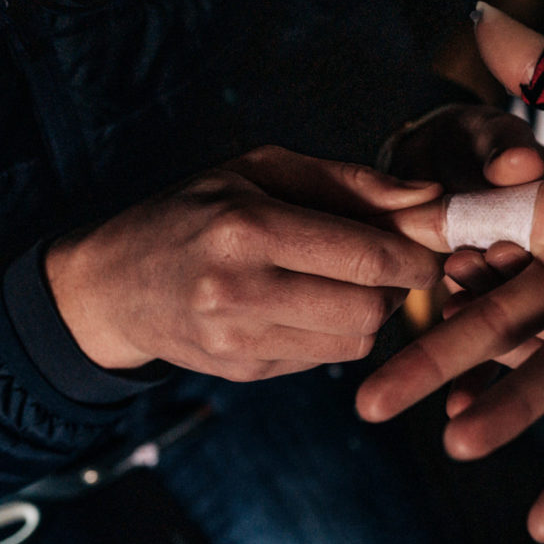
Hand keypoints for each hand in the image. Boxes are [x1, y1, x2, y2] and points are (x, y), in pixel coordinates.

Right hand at [46, 147, 442, 379]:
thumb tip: (431, 198)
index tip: (431, 246)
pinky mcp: (244, 372)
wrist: (112, 284)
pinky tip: (311, 305)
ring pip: (355, 343)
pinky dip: (335, 334)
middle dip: (396, 288)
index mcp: (249, 229)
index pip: (368, 256)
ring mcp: (238, 340)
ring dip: (370, 314)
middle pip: (370, 309)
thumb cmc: (196, 211)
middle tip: (391, 265)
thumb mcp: (262, 172)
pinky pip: (324, 360)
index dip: (416, 256)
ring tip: (349, 282)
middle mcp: (241, 291)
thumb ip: (351, 185)